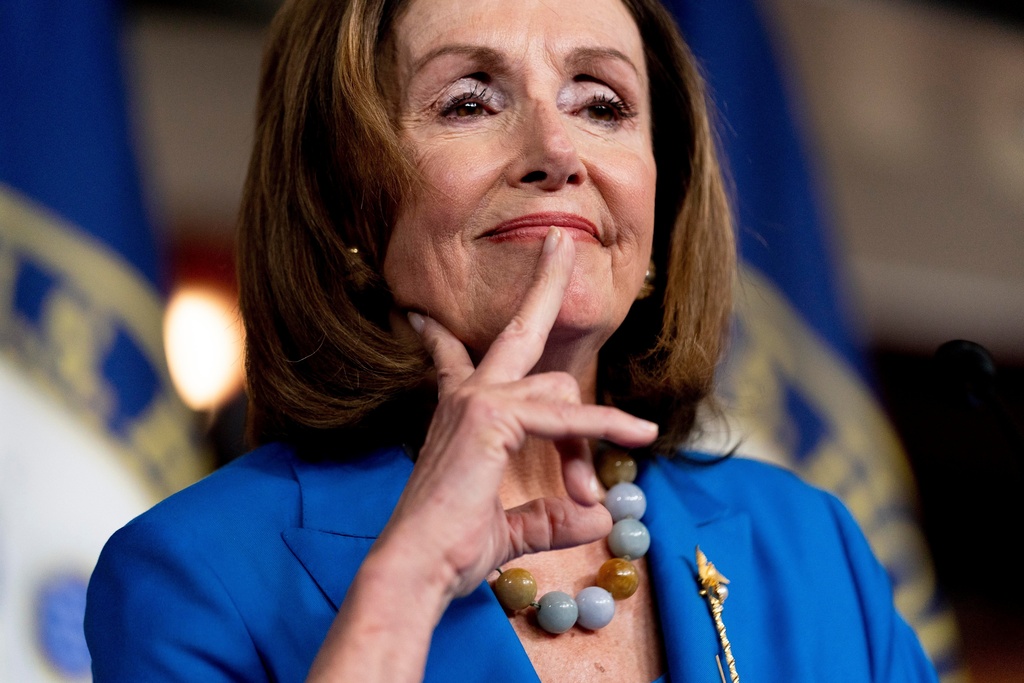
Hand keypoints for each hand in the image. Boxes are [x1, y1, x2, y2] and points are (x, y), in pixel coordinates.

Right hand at [384, 226, 658, 601]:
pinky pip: (567, 418)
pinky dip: (606, 426)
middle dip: (545, 281)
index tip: (418, 314)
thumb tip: (598, 518)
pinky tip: (639, 434)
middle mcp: (466, 394)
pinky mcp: (493, 418)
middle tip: (561, 239)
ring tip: (600, 474)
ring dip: (593, 432)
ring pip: (563, 388)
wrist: (418, 570)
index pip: (451, 357)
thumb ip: (551, 516)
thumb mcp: (513, 528)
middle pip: (519, 328)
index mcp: (458, 411)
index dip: (437, 334)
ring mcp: (478, 400)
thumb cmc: (451, 550)